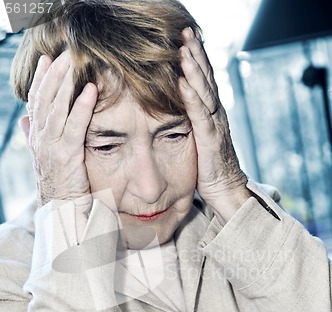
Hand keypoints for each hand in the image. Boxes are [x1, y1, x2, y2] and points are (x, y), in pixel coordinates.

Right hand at [20, 51, 97, 206]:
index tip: (46, 60)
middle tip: (63, 53)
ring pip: (55, 108)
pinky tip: (90, 90)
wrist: (60, 212)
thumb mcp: (45, 158)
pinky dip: (81, 106)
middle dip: (52, 74)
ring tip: (73, 62)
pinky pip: (74, 126)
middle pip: (43, 99)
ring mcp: (52, 147)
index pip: (35, 103)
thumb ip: (35, 138)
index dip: (40, 80)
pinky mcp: (67, 155)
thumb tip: (24, 121)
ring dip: (64, 83)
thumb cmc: (58, 186)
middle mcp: (40, 139)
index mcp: (36, 138)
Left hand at [179, 28, 250, 223]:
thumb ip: (191, 123)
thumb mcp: (199, 140)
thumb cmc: (210, 168)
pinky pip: (199, 115)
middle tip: (186, 30)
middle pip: (206, 79)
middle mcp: (216, 115)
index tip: (185, 38)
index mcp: (211, 114)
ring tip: (184, 47)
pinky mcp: (209, 140)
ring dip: (194, 69)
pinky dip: (191, 97)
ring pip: (204, 92)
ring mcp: (214, 126)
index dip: (196, 59)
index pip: (204, 81)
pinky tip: (182, 81)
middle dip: (196, 53)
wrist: (226, 190)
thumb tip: (175, 110)